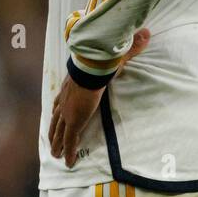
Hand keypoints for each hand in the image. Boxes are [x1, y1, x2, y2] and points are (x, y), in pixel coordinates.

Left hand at [50, 29, 149, 166]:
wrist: (90, 67)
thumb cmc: (99, 60)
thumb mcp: (113, 56)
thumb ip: (129, 47)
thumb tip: (146, 33)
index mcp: (71, 86)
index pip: (61, 100)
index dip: (58, 109)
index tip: (56, 115)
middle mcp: (65, 100)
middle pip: (56, 119)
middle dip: (53, 131)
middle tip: (52, 142)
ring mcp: (68, 112)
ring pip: (59, 132)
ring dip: (57, 143)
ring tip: (56, 155)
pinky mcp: (73, 121)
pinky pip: (70, 141)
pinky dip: (69, 152)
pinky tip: (68, 163)